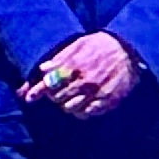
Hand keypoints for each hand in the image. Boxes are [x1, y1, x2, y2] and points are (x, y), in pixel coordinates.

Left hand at [24, 31, 139, 118]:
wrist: (130, 49)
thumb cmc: (101, 45)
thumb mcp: (78, 44)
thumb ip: (59, 58)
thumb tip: (42, 69)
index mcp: (74, 66)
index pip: (49, 84)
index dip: (36, 91)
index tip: (28, 97)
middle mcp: (84, 81)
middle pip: (58, 98)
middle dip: (53, 96)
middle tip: (55, 92)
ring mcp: (96, 92)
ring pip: (71, 108)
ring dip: (66, 105)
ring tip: (69, 98)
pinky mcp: (108, 100)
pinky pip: (88, 113)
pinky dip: (81, 111)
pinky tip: (82, 104)